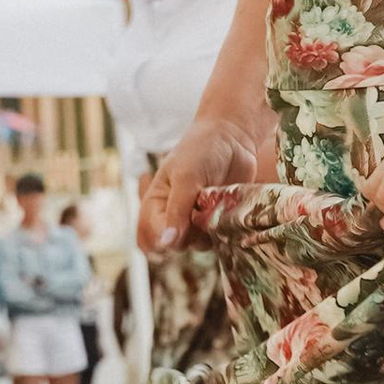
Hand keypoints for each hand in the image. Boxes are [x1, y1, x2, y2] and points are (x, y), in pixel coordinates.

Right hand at [140, 117, 261, 254]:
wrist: (232, 138)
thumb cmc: (201, 150)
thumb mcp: (186, 177)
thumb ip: (176, 211)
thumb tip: (167, 243)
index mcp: (155, 204)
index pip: (151, 236)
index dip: (164, 240)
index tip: (183, 229)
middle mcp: (172, 215)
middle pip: (174, 245)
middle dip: (189, 235)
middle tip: (202, 211)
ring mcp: (195, 220)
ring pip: (197, 245)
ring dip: (208, 233)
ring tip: (217, 206)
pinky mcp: (216, 221)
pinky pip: (216, 239)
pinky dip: (223, 230)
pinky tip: (227, 211)